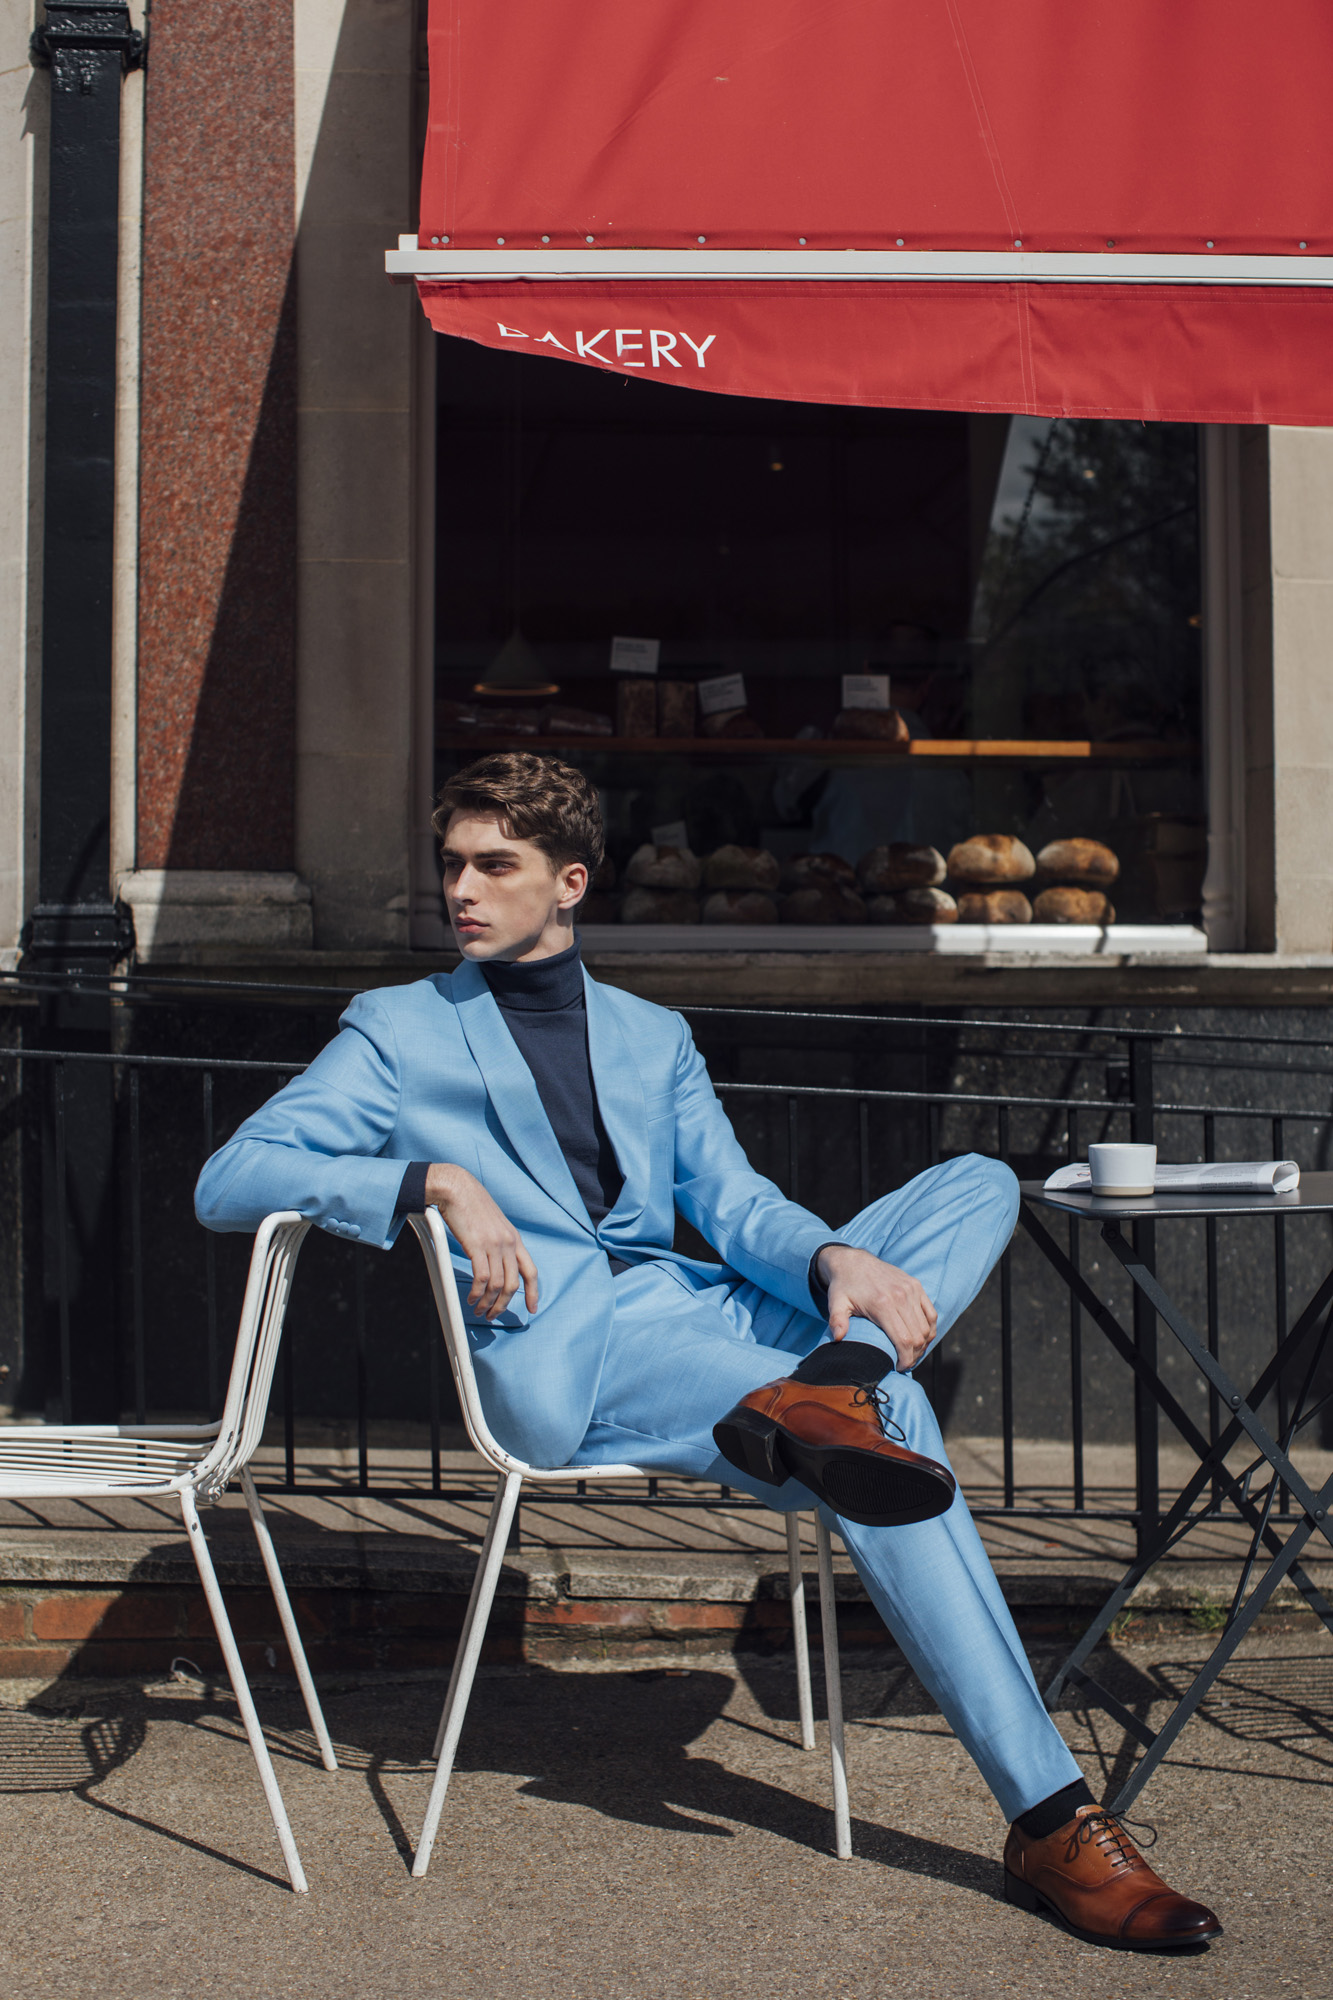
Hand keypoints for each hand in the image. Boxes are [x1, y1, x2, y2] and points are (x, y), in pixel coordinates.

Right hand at [424, 1163, 538, 1319]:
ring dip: (488, 1303)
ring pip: (497, 1285)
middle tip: (492, 1315)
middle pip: (513, 1284)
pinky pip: (482, 1278)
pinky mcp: (477, 1246)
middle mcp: (508, 1243)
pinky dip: (477, 1293)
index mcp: (514, 1239)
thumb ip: (499, 1242)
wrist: (457, 1188)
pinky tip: (471, 1298)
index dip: (533, 1292)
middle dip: (503, 1305)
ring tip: (478, 1309)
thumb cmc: (471, 1205)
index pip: (531, 1271)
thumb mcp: (493, 1224)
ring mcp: (494, 1244)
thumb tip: (496, 1262)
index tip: (532, 1308)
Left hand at [816, 1243, 936, 1370]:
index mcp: (882, 1304)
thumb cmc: (844, 1286)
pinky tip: (921, 1338)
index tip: (899, 1367)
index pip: (904, 1340)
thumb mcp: (836, 1303)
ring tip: (912, 1353)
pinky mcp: (916, 1286)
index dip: (905, 1359)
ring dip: (923, 1344)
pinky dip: (929, 1329)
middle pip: (917, 1337)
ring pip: (926, 1327)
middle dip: (914, 1356)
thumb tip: (837, 1338)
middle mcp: (900, 1297)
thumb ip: (836, 1320)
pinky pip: (931, 1313)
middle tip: (905, 1364)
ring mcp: (911, 1290)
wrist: (854, 1261)